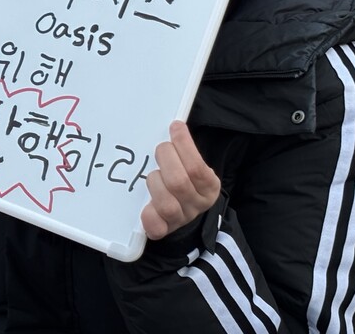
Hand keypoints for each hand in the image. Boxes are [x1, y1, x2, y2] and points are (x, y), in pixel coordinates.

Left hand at [141, 121, 220, 240]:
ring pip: (166, 203)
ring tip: (154, 174)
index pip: (196, 166)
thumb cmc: (186, 179)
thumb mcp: (193, 165)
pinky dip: (149, 216)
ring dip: (155, 182)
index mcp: (209, 187)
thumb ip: (186, 150)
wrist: (185, 210)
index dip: (184, 144)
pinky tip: (146, 205)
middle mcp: (197, 205)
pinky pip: (156, 227)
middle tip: (161, 149)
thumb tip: (175, 126)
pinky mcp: (163, 229)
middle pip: (178, 183)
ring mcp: (180, 219)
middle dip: (165, 158)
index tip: (175, 127)